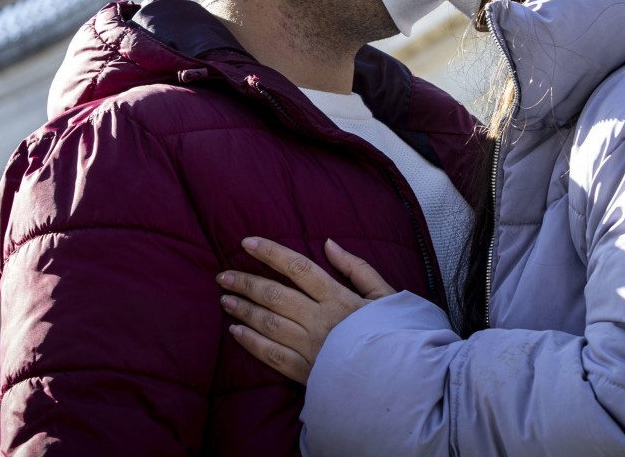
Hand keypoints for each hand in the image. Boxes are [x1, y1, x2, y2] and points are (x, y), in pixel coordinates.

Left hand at [216, 237, 395, 383]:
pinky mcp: (305, 373)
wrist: (400, 381)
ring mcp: (310, 347)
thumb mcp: (385, 295)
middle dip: (246, 282)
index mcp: (339, 298)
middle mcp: (320, 320)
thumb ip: (357, 268)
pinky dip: (250, 342)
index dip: (270, 253)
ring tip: (225, 299)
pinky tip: (236, 332)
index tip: (246, 243)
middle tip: (224, 275)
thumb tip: (329, 243)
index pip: (298, 268)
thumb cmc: (394, 335)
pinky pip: (271, 355)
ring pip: (268, 323)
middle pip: (274, 295)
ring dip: (243, 310)